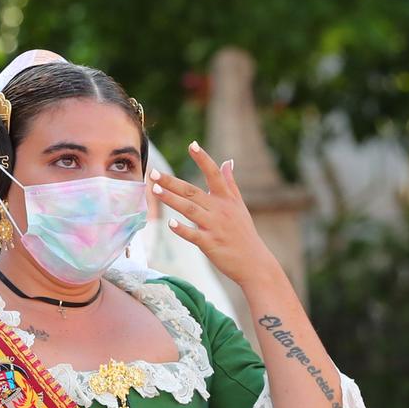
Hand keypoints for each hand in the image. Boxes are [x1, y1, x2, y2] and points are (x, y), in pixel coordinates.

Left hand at [148, 143, 277, 288]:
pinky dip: (182, 229)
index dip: (203, 159)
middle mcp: (220, 210)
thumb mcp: (240, 206)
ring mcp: (215, 227)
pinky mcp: (211, 244)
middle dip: (172, 182)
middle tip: (154, 173)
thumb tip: (228, 161)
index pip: (214, 174)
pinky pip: (194, 235)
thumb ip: (230, 184)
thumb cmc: (244, 234)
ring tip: (155, 190)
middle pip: (192, 192)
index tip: (192, 145)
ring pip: (190, 210)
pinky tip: (170, 223)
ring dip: (172, 199)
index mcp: (226, 199)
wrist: (255, 263)